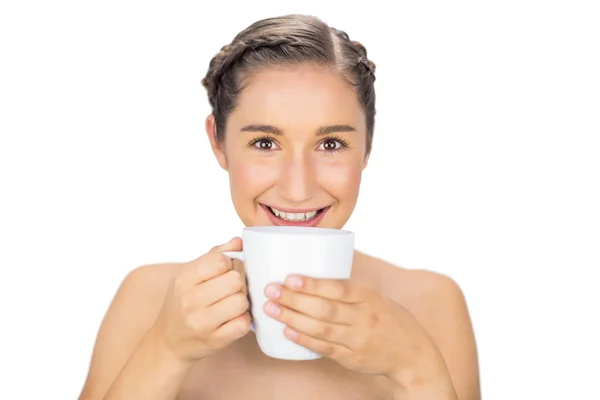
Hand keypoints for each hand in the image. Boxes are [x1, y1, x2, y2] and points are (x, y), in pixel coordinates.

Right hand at [150, 237, 250, 364]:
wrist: (167, 343)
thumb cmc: (182, 304)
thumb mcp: (189, 277)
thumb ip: (214, 255)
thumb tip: (238, 242)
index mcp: (184, 279)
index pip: (220, 260)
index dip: (230, 263)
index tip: (226, 270)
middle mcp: (190, 300)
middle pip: (235, 280)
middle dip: (239, 282)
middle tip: (232, 288)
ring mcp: (202, 322)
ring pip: (241, 301)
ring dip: (242, 301)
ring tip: (233, 303)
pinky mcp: (215, 340)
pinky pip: (243, 323)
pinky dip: (243, 320)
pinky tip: (234, 318)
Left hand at [263, 275, 439, 378]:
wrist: (411, 354)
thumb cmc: (388, 318)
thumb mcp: (375, 297)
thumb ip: (348, 288)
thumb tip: (314, 266)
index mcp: (369, 297)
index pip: (338, 289)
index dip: (313, 284)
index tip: (290, 278)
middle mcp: (364, 318)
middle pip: (324, 309)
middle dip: (294, 299)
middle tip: (271, 290)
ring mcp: (357, 340)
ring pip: (320, 329)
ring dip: (292, 318)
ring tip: (271, 309)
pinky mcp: (351, 358)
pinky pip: (324, 347)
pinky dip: (304, 339)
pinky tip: (287, 331)